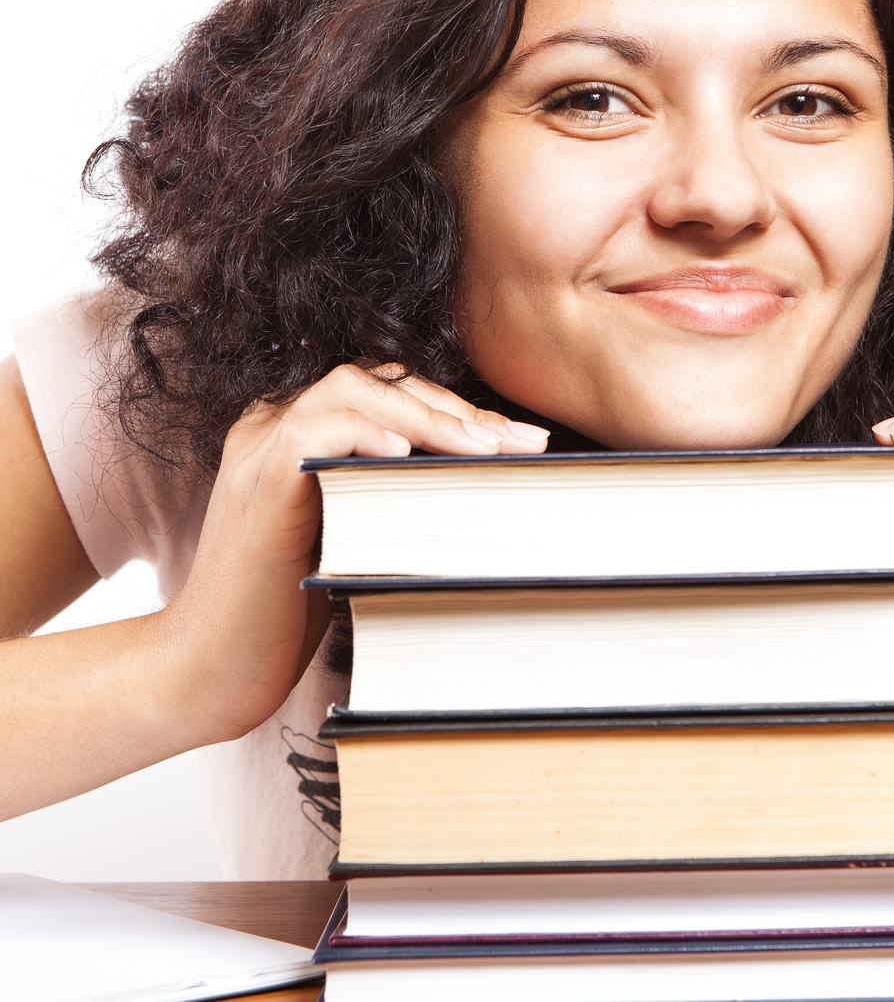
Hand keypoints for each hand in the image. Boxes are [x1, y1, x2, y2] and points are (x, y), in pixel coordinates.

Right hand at [160, 365, 548, 741]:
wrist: (211, 669)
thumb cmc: (290, 612)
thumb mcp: (358, 536)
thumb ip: (397, 494)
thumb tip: (484, 481)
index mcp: (304, 433)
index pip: (393, 394)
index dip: (460, 410)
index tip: (522, 441)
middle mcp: (278, 426)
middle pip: (381, 383)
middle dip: (459, 408)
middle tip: (522, 443)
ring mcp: (262, 448)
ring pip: (352, 390)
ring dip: (429, 415)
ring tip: (485, 448)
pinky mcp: (256, 483)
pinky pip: (310, 431)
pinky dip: (364, 433)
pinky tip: (406, 454)